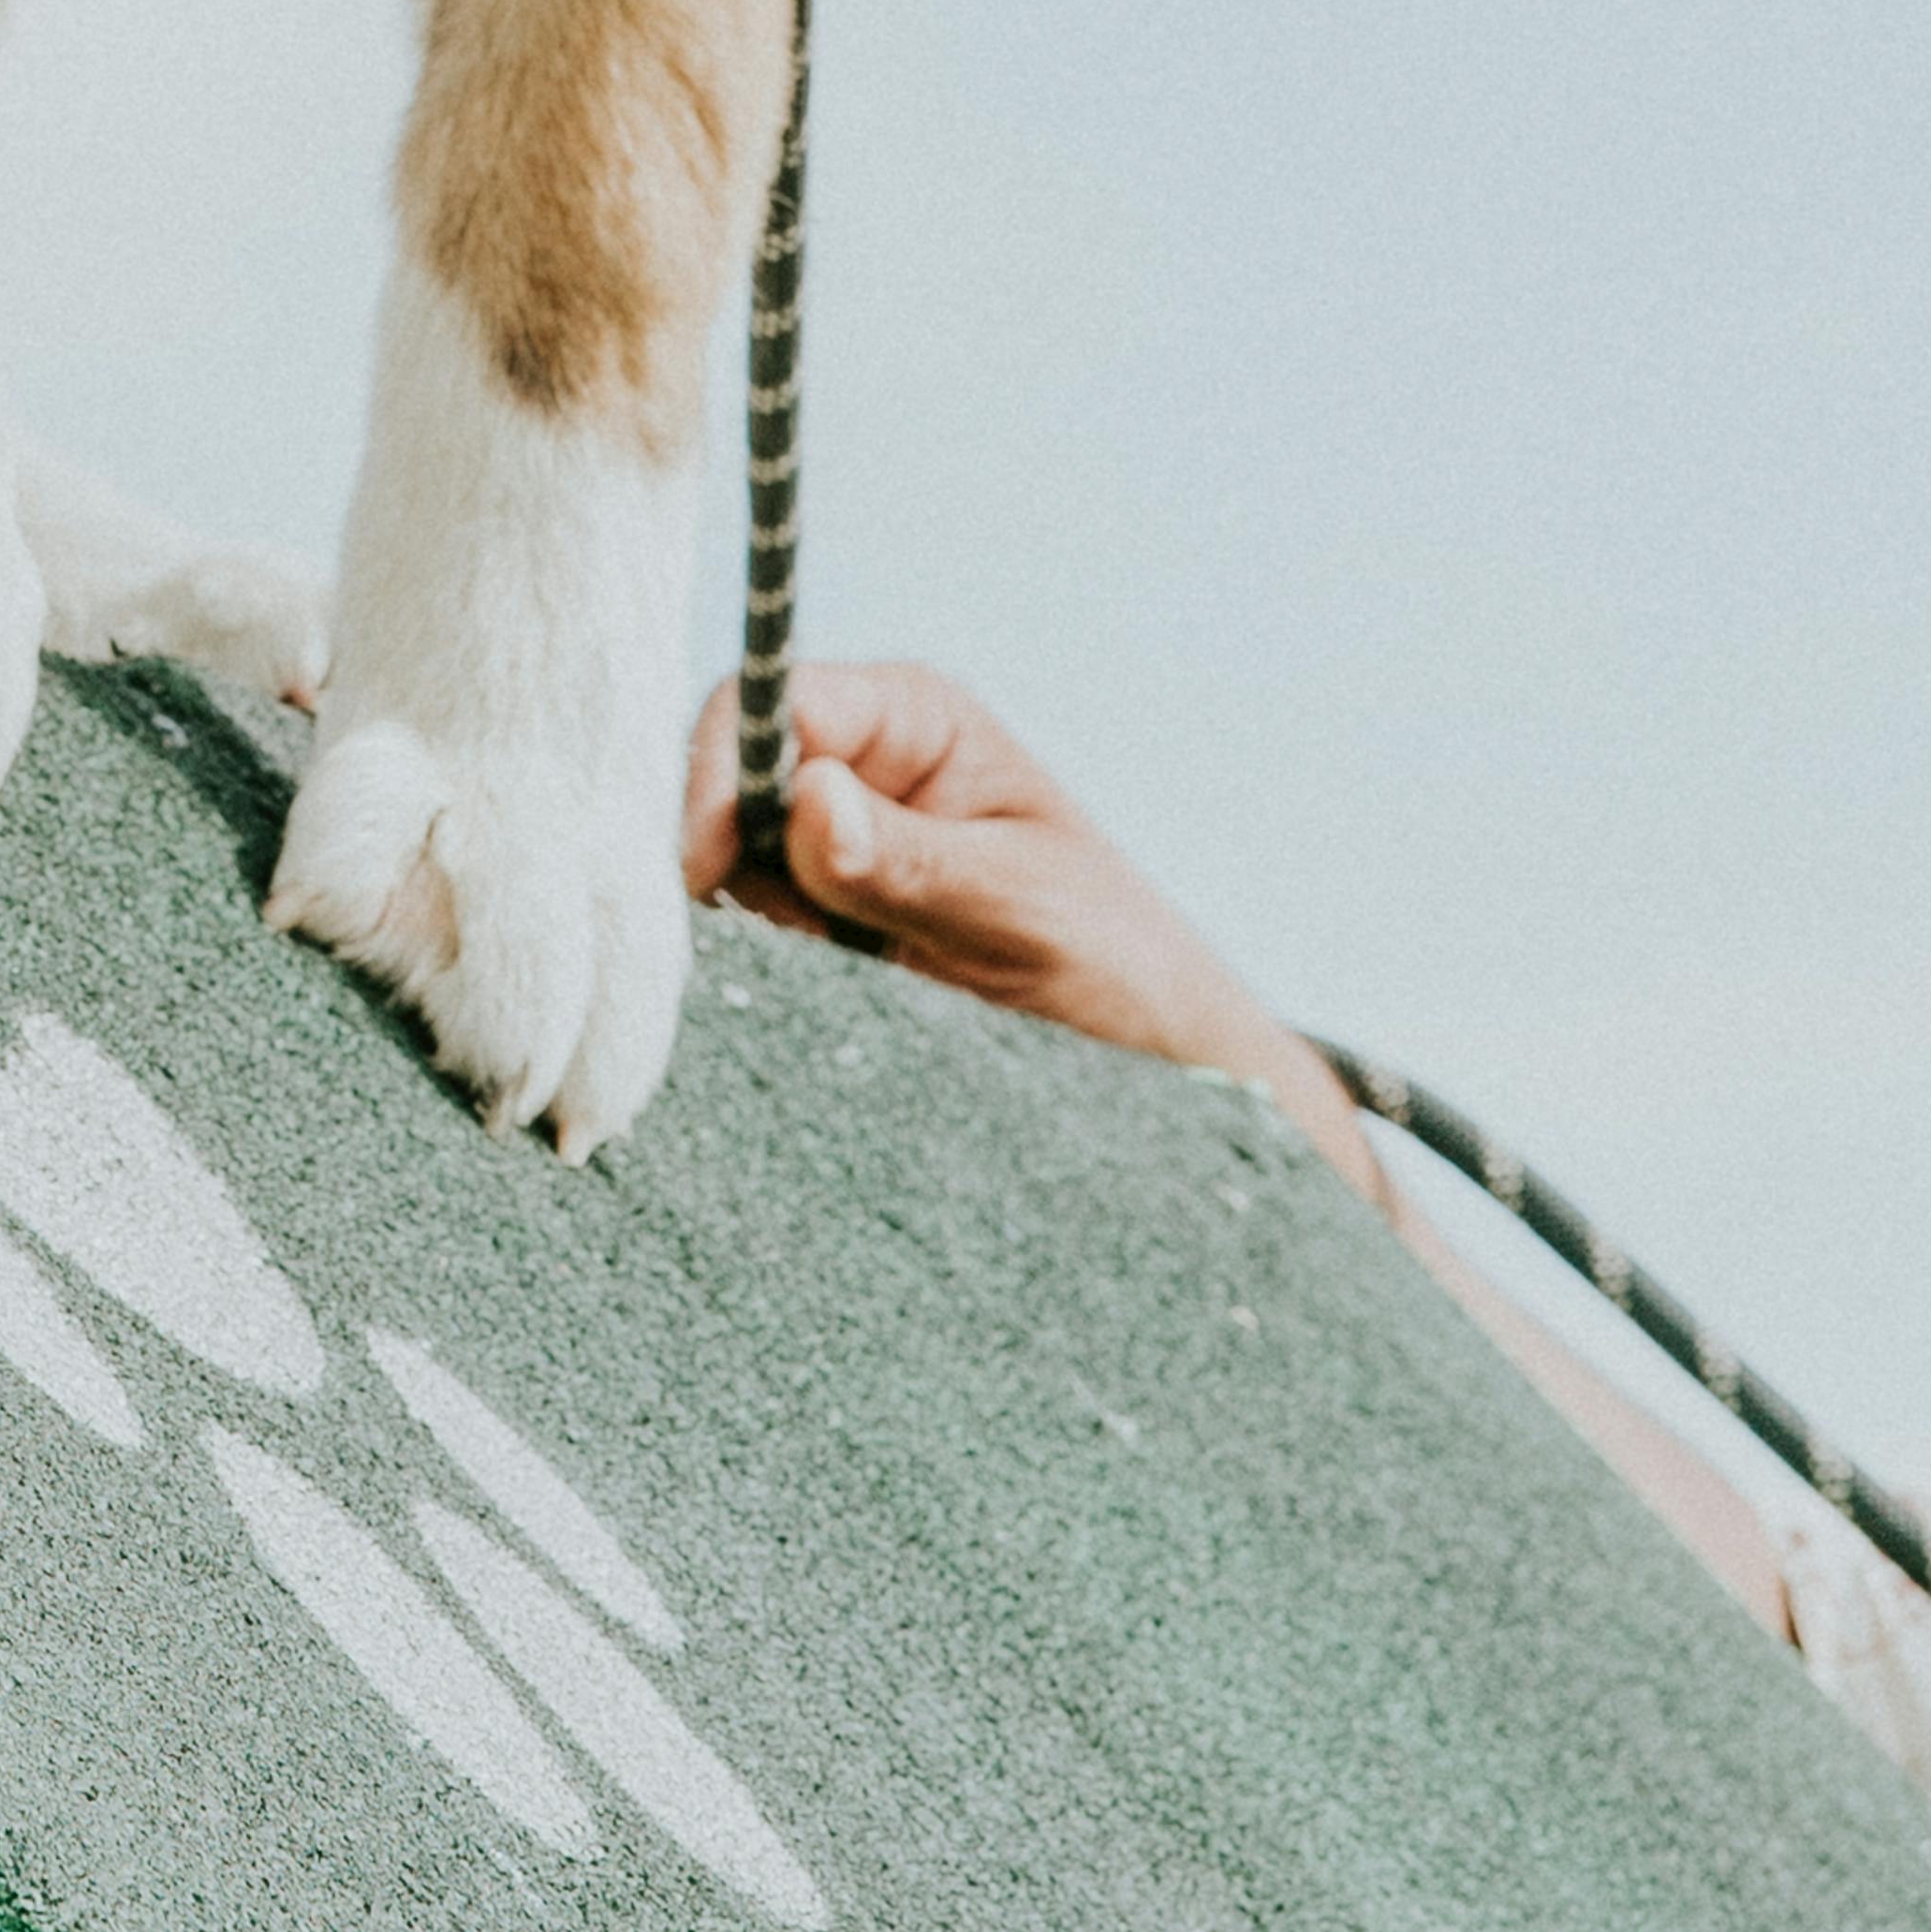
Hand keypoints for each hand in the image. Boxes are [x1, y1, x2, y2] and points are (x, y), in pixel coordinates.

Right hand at [682, 655, 1794, 1628]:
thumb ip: (940, 880)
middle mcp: (869, 808)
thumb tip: (812, 811)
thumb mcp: (1071, 948)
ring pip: (708, 926)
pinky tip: (715, 1126)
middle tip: (669, 1001)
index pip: (756, 715)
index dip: (707, 788)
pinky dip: (729, 1065)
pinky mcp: (839, 1029)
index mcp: (924, 732)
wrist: (1260, 1216)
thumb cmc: (1198, 1062)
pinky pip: (747, 1021)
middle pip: (709, 812)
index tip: (706, 890)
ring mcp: (840, 921)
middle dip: (677, 889)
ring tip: (693, 1080)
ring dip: (697, 994)